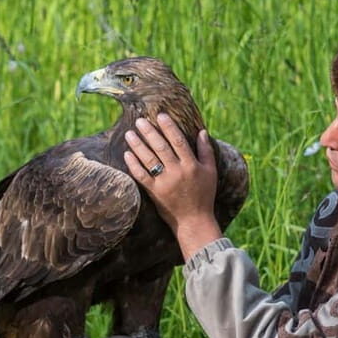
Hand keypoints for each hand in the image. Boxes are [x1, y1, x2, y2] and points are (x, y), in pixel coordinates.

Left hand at [123, 114, 222, 259]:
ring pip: (149, 160)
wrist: (194, 221)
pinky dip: (134, 165)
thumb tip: (202, 131)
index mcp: (192, 165)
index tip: (160, 115)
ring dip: (138, 145)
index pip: (179, 141)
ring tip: (130, 133)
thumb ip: (206, 151)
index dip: (169, 127)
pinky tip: (127, 154)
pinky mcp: (155, 192)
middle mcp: (178, 172)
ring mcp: (165, 183)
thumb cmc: (204, 195)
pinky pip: (142, 176)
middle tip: (140, 121)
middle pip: (161, 148)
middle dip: (149, 133)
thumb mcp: (211, 172)